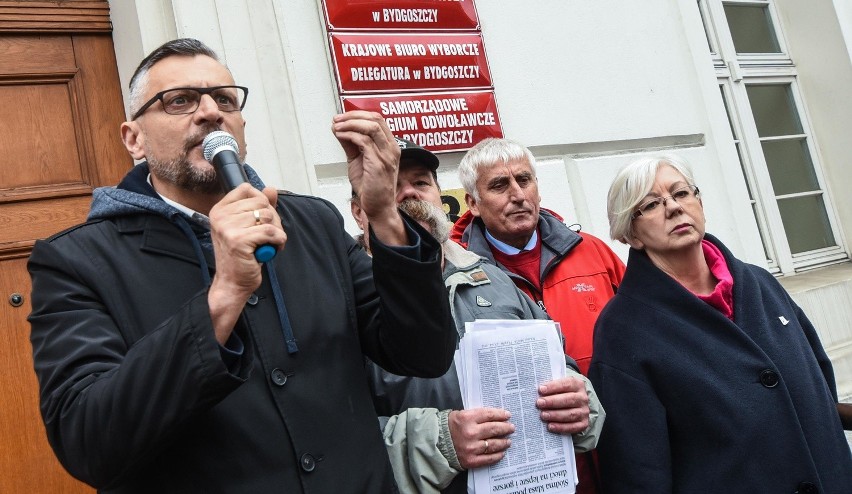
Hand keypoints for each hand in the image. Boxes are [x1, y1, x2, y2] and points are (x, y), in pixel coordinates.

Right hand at [207, 184, 285, 343]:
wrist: (232, 283)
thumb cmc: (240, 256)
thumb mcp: (248, 227)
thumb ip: (259, 207)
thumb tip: (270, 189)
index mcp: (219, 210)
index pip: (247, 189)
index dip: (262, 202)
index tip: (261, 219)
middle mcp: (220, 216)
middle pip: (262, 203)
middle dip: (273, 219)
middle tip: (269, 235)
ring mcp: (228, 228)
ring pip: (268, 217)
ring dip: (276, 231)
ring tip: (269, 243)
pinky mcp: (239, 240)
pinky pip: (271, 232)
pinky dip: (278, 241)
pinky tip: (272, 249)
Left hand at [331, 111, 405, 245]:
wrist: (378, 207)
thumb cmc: (371, 187)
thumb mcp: (358, 160)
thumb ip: (351, 144)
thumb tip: (338, 128)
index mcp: (389, 146)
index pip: (378, 119)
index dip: (358, 114)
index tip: (342, 116)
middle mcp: (391, 148)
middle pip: (376, 119)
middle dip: (353, 116)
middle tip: (338, 119)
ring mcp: (387, 156)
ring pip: (371, 127)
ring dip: (350, 124)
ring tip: (337, 127)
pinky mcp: (378, 164)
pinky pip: (364, 142)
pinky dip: (350, 135)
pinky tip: (340, 136)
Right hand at [448, 408, 513, 468]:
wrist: (436, 443)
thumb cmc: (449, 427)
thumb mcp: (460, 414)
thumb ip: (476, 415)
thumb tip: (495, 417)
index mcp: (467, 418)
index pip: (489, 415)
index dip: (500, 414)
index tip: (508, 415)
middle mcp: (470, 433)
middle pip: (494, 429)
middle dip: (505, 428)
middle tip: (511, 427)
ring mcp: (471, 447)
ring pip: (493, 444)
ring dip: (503, 442)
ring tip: (508, 441)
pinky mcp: (471, 460)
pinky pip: (489, 458)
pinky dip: (497, 455)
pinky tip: (502, 452)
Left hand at [536, 377, 589, 434]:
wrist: (575, 406)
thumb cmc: (562, 394)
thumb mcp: (559, 387)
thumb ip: (551, 387)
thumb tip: (537, 390)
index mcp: (577, 385)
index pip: (566, 384)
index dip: (553, 387)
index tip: (541, 390)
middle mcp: (583, 398)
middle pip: (569, 399)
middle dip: (552, 402)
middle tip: (539, 403)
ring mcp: (584, 412)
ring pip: (570, 414)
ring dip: (555, 415)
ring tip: (543, 415)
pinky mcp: (583, 424)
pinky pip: (573, 427)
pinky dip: (561, 427)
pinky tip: (550, 426)